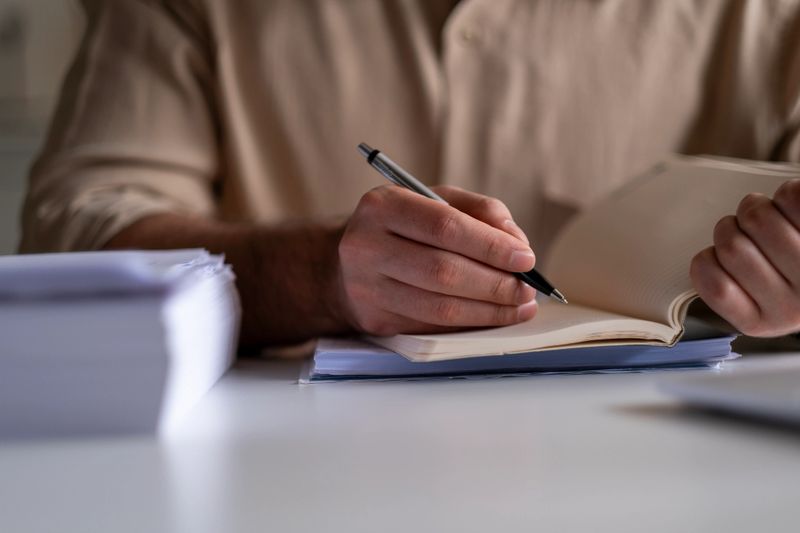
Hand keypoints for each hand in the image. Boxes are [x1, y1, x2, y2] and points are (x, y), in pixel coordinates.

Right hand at [335, 185, 537, 335]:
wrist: (345, 264)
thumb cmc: (402, 228)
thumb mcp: (435, 202)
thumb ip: (480, 212)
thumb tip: (517, 243)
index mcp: (383, 206)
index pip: (444, 226)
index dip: (490, 246)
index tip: (526, 258)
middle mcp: (367, 246)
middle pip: (443, 270)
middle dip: (495, 283)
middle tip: (527, 288)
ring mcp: (366, 288)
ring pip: (439, 307)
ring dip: (489, 310)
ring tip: (519, 305)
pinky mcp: (374, 319)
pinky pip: (433, 326)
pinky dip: (470, 323)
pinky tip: (493, 316)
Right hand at [690, 179, 799, 336]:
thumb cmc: (792, 280)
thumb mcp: (757, 302)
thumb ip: (727, 285)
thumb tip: (705, 267)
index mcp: (763, 321)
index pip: (711, 283)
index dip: (708, 258)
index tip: (723, 257)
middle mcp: (792, 305)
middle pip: (731, 246)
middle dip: (732, 226)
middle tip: (747, 231)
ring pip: (757, 217)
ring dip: (755, 206)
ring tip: (770, 217)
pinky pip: (789, 197)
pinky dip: (785, 194)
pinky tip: (793, 210)